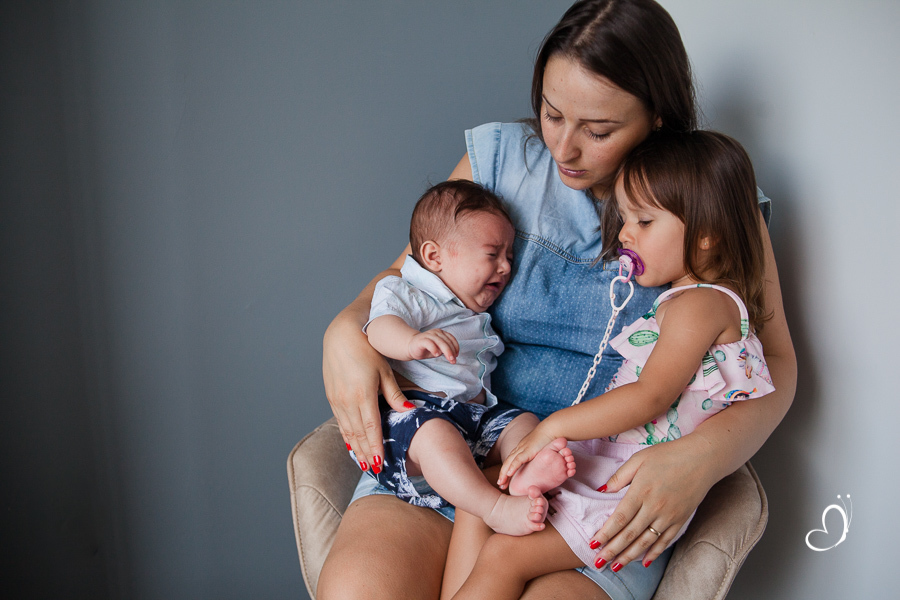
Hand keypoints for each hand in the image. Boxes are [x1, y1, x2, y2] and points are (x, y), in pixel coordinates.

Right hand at [323, 317, 412, 472]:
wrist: (340, 337)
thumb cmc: (367, 350)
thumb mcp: (384, 371)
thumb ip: (395, 394)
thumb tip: (409, 412)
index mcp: (363, 395)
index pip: (371, 429)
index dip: (376, 448)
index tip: (381, 464)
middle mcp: (347, 401)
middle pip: (358, 435)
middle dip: (366, 454)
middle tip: (374, 471)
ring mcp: (337, 400)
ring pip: (347, 431)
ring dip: (356, 449)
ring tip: (364, 463)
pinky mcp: (331, 398)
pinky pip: (340, 423)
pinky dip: (346, 437)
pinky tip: (351, 445)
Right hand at [408, 329, 458, 362]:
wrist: (411, 346)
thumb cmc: (426, 348)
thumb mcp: (438, 349)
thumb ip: (445, 350)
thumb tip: (453, 355)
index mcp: (441, 333)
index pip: (451, 339)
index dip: (456, 347)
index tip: (456, 356)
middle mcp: (436, 332)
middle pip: (446, 341)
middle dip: (451, 351)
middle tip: (453, 360)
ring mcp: (428, 335)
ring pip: (440, 342)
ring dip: (446, 351)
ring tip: (449, 359)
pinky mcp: (421, 340)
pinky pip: (429, 343)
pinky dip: (434, 348)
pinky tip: (437, 355)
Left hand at [497, 424, 556, 488]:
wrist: (552, 428)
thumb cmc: (550, 438)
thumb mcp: (541, 449)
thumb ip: (537, 455)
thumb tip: (540, 464)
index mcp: (522, 448)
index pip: (511, 460)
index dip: (506, 470)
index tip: (504, 480)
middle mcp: (520, 448)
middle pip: (507, 462)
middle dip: (502, 474)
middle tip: (500, 484)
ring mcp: (523, 448)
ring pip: (509, 462)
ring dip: (504, 473)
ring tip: (501, 483)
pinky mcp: (528, 450)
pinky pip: (518, 460)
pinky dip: (512, 467)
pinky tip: (508, 474)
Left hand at [587, 438, 718, 569]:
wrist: (702, 458)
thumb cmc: (668, 454)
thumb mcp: (639, 458)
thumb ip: (620, 476)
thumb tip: (602, 491)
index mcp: (641, 491)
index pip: (619, 518)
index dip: (605, 533)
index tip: (593, 544)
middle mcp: (654, 507)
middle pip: (630, 534)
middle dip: (612, 550)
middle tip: (599, 562)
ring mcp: (669, 516)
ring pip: (646, 541)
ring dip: (630, 556)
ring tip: (616, 566)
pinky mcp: (680, 519)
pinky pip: (665, 540)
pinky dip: (654, 552)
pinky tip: (644, 561)